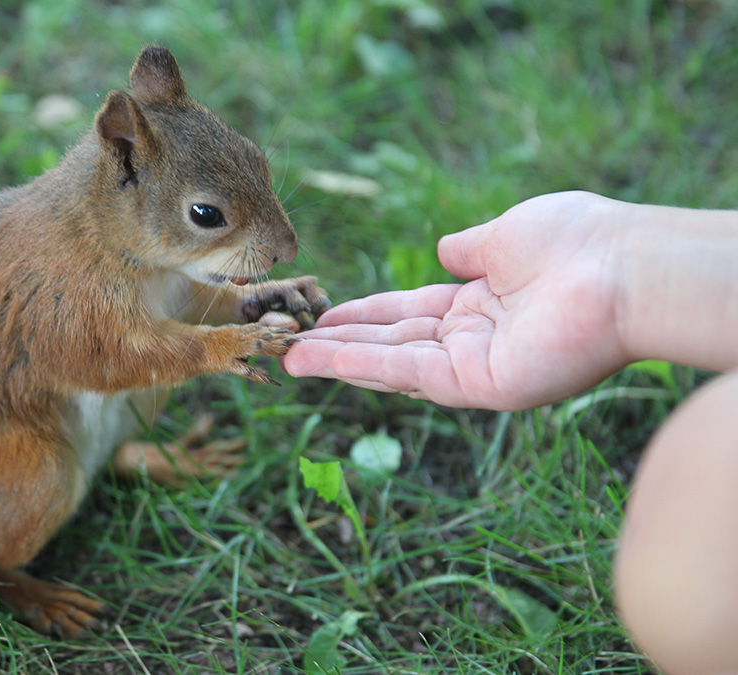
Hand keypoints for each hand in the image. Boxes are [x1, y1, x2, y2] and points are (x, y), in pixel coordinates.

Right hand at [283, 191, 632, 409]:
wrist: (625, 268)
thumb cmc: (578, 241)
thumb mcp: (508, 233)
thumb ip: (471, 247)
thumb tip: (445, 251)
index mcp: (485, 302)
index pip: (412, 311)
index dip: (367, 312)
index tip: (325, 313)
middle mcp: (477, 338)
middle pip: (394, 341)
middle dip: (341, 342)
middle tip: (289, 343)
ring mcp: (477, 365)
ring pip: (393, 362)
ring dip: (338, 360)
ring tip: (289, 357)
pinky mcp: (479, 386)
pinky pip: (408, 373)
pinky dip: (362, 366)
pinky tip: (321, 358)